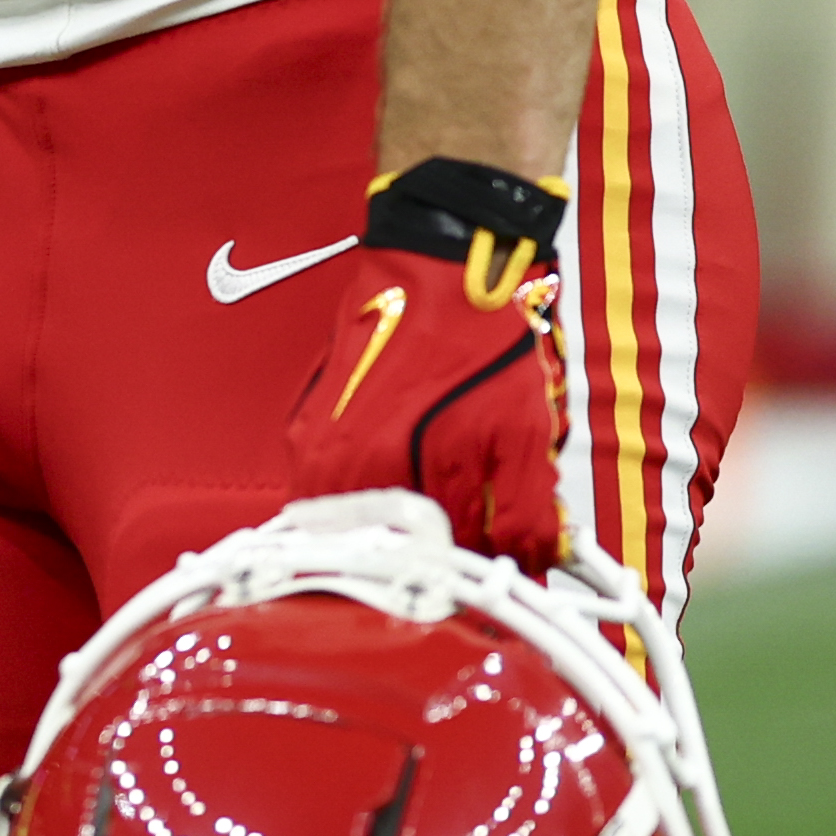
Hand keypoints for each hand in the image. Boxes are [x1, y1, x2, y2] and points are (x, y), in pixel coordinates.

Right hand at [281, 158, 570, 567]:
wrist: (440, 263)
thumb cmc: (482, 338)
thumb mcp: (525, 431)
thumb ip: (528, 512)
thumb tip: (530, 567)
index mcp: (402, 478)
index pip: (436, 568)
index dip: (472, 573)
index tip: (492, 572)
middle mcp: (346, 470)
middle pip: (389, 551)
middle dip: (432, 549)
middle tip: (468, 534)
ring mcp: (317, 448)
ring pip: (358, 525)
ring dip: (395, 525)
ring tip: (433, 499)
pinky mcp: (305, 426)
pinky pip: (332, 487)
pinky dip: (366, 491)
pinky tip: (401, 468)